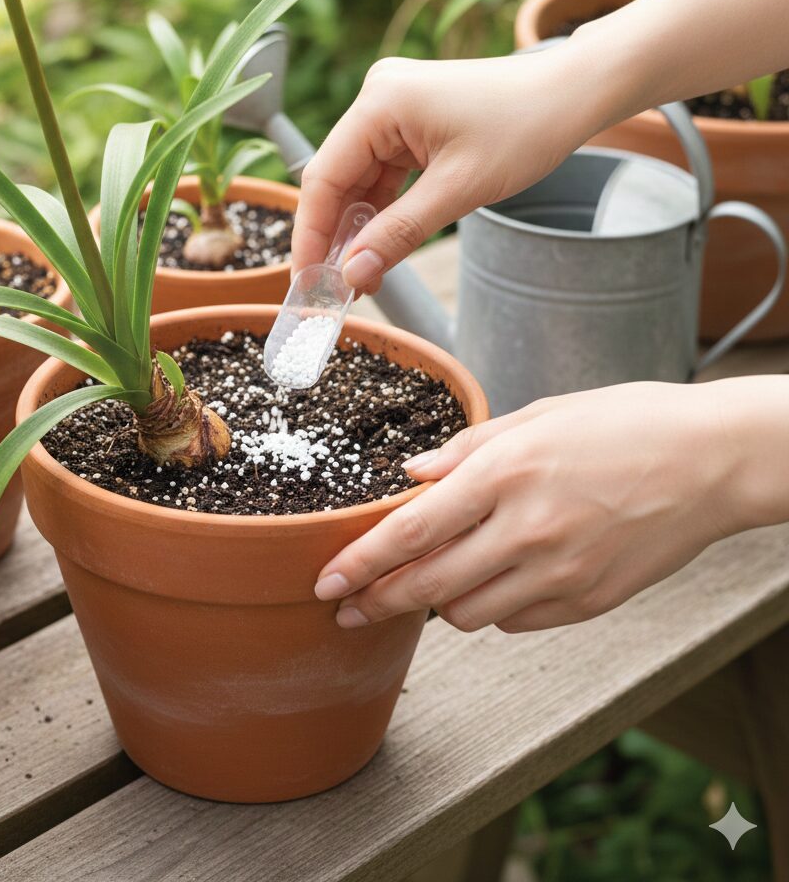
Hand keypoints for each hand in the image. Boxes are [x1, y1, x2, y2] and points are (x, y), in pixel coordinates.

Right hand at [292, 44, 604, 293]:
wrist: (573, 93)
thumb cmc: (525, 129)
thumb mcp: (458, 191)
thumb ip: (398, 234)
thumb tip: (352, 277)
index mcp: (380, 102)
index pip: (323, 176)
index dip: (312, 234)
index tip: (308, 281)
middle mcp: (377, 97)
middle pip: (335, 178)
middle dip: (334, 235)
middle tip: (331, 289)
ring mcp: (392, 108)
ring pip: (357, 179)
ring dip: (357, 226)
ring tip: (355, 275)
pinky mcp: (409, 122)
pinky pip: (381, 173)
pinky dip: (380, 210)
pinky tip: (376, 245)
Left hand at [314, 379, 787, 632]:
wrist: (713, 462)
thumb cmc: (626, 425)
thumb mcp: (540, 416)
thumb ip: (466, 450)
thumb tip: (411, 476)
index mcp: (507, 474)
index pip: (411, 533)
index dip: (359, 563)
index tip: (326, 583)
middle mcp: (527, 531)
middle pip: (426, 585)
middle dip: (375, 602)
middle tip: (346, 609)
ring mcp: (561, 574)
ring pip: (466, 614)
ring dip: (434, 602)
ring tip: (425, 584)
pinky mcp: (588, 603)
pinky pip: (515, 622)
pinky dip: (490, 608)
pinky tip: (492, 582)